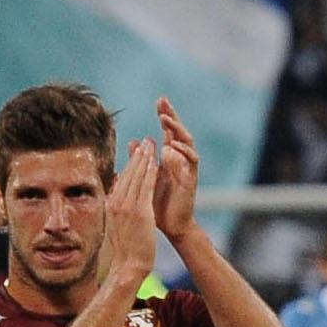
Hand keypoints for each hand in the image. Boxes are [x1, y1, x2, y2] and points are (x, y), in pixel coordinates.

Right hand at [102, 135, 162, 292]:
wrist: (129, 265)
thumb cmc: (127, 249)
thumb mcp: (118, 224)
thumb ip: (117, 208)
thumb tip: (115, 197)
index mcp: (111, 204)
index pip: (122, 178)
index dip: (130, 163)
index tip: (136, 151)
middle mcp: (117, 202)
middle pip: (128, 173)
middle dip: (137, 155)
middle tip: (145, 141)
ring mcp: (126, 206)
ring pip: (136, 176)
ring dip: (144, 158)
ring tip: (152, 144)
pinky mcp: (139, 211)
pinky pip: (145, 186)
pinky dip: (149, 172)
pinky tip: (156, 161)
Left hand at [152, 97, 200, 242]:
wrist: (172, 226)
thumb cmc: (158, 204)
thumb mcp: (146, 177)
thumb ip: (141, 160)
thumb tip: (134, 142)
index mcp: (170, 158)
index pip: (169, 131)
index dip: (165, 116)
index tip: (159, 101)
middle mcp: (181, 160)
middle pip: (180, 132)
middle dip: (172, 116)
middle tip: (163, 101)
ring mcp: (188, 169)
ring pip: (187, 142)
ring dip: (176, 130)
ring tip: (165, 119)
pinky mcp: (191, 179)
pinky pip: (191, 161)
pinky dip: (182, 152)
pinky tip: (171, 145)